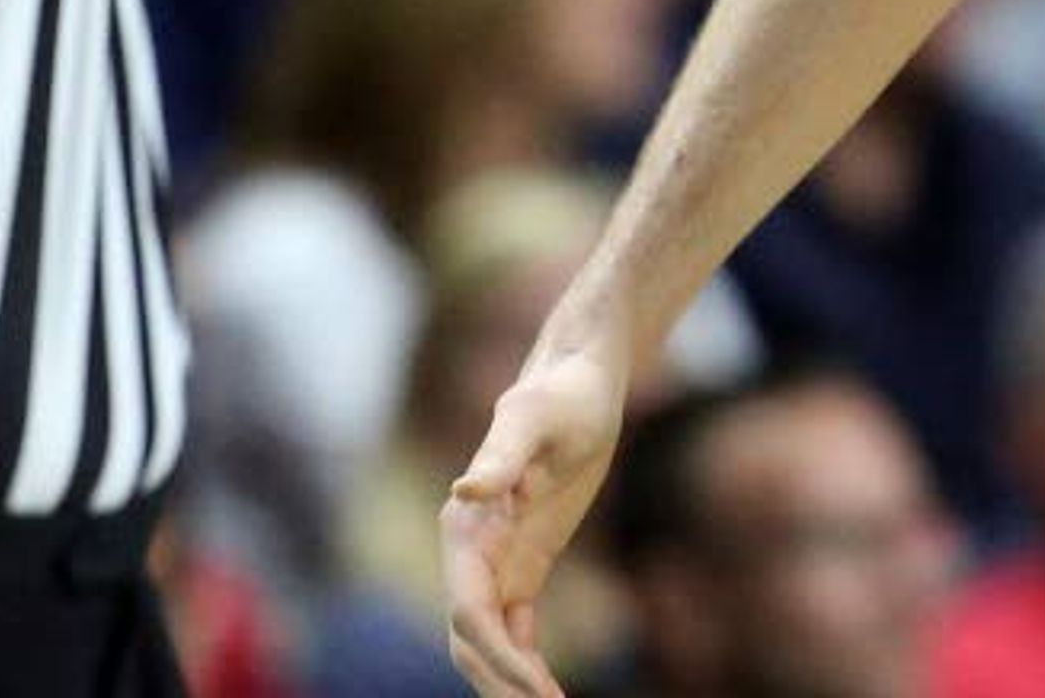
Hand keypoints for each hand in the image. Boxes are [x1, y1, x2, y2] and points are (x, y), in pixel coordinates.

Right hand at [444, 343, 630, 697]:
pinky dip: (526, 662)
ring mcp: (496, 560)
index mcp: (466, 526)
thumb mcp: (536, 417)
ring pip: (489, 641)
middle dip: (500, 684)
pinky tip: (549, 689)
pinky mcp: (523, 562)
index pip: (471, 611)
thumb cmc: (562, 391)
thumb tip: (463, 491)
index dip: (497, 655)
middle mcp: (470, 551)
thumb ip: (501, 454)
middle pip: (472, 639)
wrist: (580, 378)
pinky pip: (515, 628)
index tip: (536, 689)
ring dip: (510, 682)